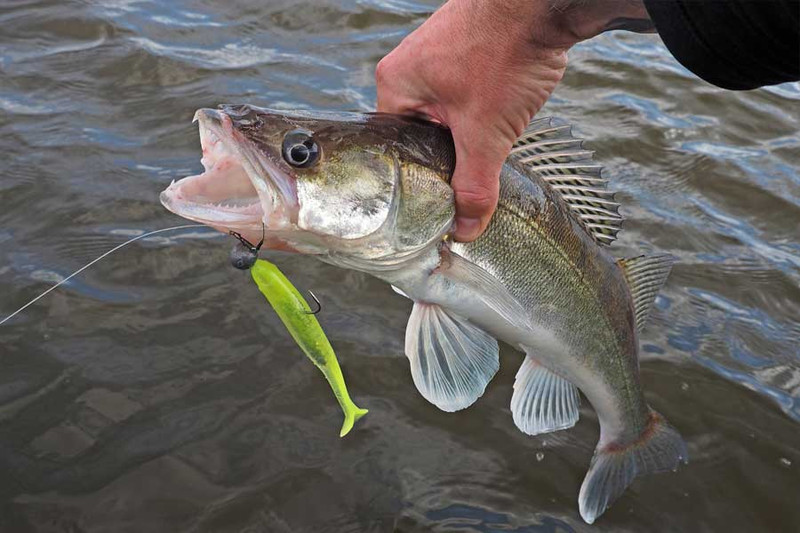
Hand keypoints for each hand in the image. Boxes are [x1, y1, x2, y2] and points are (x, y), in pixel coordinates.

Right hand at [376, 0, 651, 241]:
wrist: (543, 0)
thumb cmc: (503, 52)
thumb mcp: (485, 133)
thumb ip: (473, 186)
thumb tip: (465, 231)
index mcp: (396, 84)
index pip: (394, 148)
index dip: (417, 178)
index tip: (435, 201)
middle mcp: (411, 67)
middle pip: (421, 133)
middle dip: (448, 156)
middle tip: (466, 177)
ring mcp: (440, 55)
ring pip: (448, 115)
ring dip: (469, 133)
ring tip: (489, 142)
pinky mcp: (470, 49)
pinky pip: (468, 94)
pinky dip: (484, 111)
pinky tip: (503, 116)